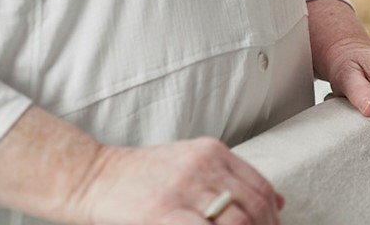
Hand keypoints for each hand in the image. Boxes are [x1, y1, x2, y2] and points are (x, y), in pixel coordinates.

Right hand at [74, 139, 282, 224]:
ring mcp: (185, 188)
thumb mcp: (191, 163)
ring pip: (237, 221)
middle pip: (254, 205)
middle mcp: (204, 165)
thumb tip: (277, 202)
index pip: (260, 186)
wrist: (92, 175)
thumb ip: (230, 178)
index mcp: (213, 151)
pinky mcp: (164, 211)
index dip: (272, 216)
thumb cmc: (142, 176)